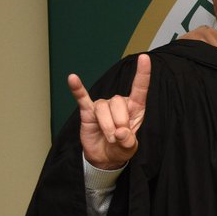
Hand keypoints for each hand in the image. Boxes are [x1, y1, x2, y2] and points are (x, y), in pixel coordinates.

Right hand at [71, 53, 150, 168]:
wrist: (103, 157)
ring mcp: (103, 107)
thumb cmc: (120, 148)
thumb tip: (121, 132)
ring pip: (103, 108)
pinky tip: (72, 79)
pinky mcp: (88, 111)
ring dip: (106, 125)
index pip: (139, 89)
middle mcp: (119, 104)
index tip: (144, 58)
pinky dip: (77, 89)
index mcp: (135, 108)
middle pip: (117, 102)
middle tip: (118, 138)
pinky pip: (82, 98)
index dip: (143, 74)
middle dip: (118, 123)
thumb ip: (128, 141)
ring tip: (109, 137)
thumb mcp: (130, 148)